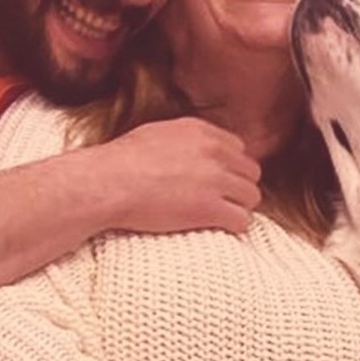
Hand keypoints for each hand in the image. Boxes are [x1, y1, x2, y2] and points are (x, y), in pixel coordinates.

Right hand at [96, 117, 261, 234]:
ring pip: (252, 196)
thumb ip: (182, 140)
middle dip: (238, 187)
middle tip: (221, 202)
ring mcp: (215, 179)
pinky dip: (233, 226)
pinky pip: (242, 220)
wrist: (108, 183)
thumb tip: (189, 151)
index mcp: (200, 132)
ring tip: (220, 217)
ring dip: (238, 208)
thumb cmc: (120, 162)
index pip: (238, 148)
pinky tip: (219, 228)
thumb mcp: (156, 135)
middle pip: (250, 172)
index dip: (229, 167)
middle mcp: (213, 152)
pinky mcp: (210, 208)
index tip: (217, 181)